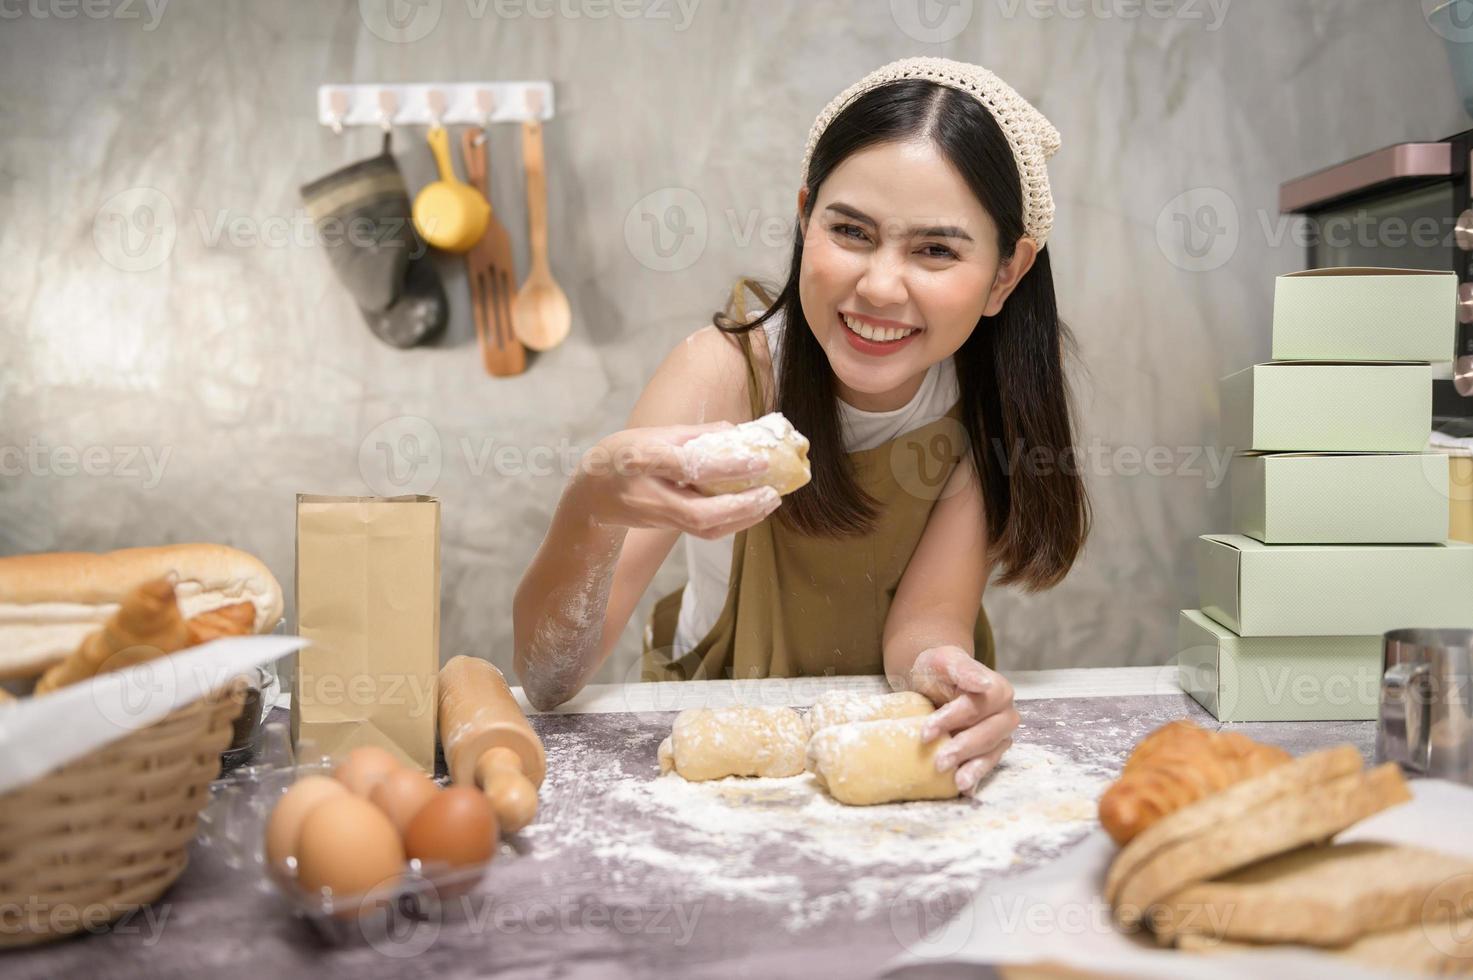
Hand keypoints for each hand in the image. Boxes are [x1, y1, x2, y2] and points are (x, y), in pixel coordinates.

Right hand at [576, 421, 780, 538]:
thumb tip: (735, 432)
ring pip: (703, 528)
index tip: (758, 459)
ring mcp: (656, 517)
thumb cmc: (622, 454)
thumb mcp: (651, 434)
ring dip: (742, 518)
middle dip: (740, 506)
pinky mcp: (665, 529)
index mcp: (640, 461)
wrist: (591, 494)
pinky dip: (732, 522)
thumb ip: (693, 434)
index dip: (725, 466)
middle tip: (772, 493)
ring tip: (770, 501)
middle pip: (698, 513)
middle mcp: (648, 495)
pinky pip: (703, 531)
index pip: (687, 466)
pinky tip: (752, 510)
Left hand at [908, 645, 1017, 794]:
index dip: (952, 719)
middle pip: (987, 733)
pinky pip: (986, 765)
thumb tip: (984, 683)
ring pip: (990, 753)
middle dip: (962, 748)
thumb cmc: (938, 669)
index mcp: (998, 689)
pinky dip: (976, 776)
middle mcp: (1005, 714)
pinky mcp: (991, 751)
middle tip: (938, 762)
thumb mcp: (944, 660)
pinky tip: (965, 788)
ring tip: (957, 781)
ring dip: (973, 767)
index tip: (926, 732)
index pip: (977, 706)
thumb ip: (963, 669)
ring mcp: (1000, 735)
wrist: (931, 680)